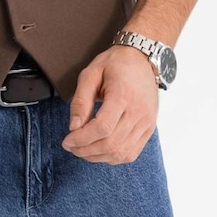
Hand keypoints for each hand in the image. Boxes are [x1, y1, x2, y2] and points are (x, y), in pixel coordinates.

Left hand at [61, 45, 158, 163]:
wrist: (142, 59)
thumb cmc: (116, 64)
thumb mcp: (90, 73)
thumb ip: (81, 100)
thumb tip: (74, 127)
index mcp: (123, 94)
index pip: (102, 127)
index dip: (82, 139)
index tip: (67, 140)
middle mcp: (139, 111)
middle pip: (111, 143)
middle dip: (86, 150)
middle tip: (71, 147)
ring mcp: (146, 122)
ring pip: (121, 153)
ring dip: (98, 157)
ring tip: (82, 150)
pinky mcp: (149, 128)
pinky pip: (131, 153)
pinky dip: (113, 157)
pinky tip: (100, 151)